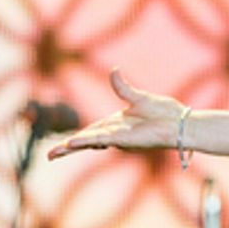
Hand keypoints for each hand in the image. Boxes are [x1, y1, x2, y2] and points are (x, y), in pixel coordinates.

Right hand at [47, 70, 182, 159]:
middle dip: (67, 149)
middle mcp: (115, 134)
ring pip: (90, 142)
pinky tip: (73, 144)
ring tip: (55, 153)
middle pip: (85, 141)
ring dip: (73, 146)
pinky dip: (87, 141)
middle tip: (49, 157)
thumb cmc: (164, 112)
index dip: (75, 139)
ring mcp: (119, 138)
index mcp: (116, 125)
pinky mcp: (124, 139)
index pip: (90, 132)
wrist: (179, 123)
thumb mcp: (138, 97)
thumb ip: (122, 87)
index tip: (63, 146)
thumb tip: (114, 71)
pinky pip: (102, 139)